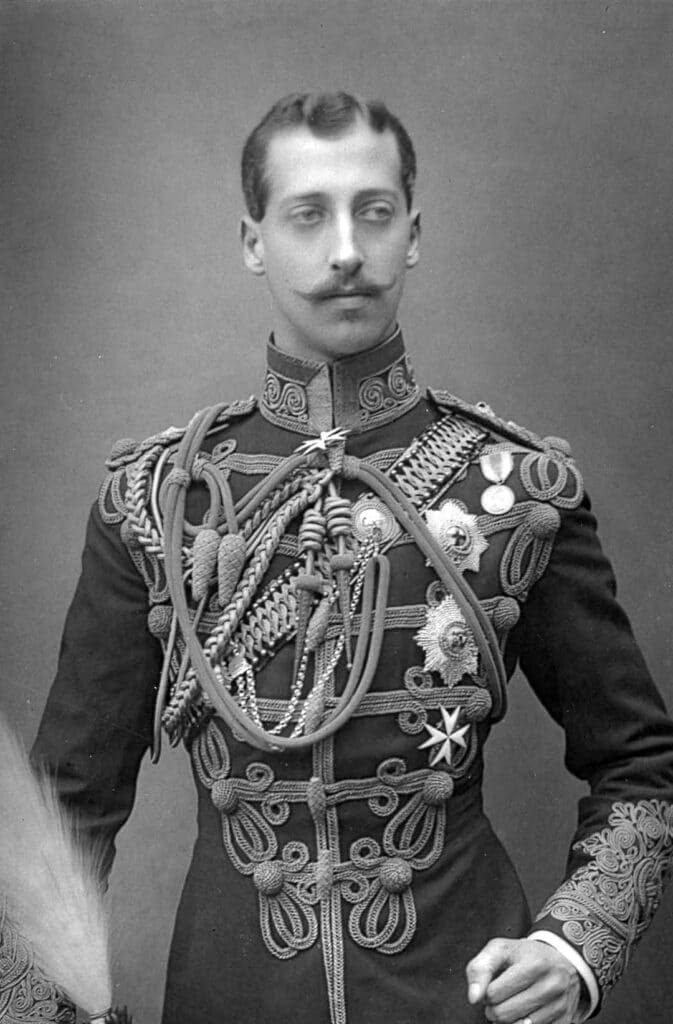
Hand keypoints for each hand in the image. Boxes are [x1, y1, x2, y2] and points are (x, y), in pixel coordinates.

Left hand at [465, 938, 581, 1023]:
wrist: (563, 958)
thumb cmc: (526, 955)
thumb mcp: (500, 949)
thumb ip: (480, 968)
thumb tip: (473, 997)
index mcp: (534, 964)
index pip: (492, 993)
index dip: (486, 991)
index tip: (492, 985)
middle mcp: (551, 985)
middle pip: (503, 1014)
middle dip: (494, 1008)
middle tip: (500, 997)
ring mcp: (561, 1005)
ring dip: (508, 1019)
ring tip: (512, 1003)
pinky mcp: (566, 1020)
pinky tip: (525, 1012)